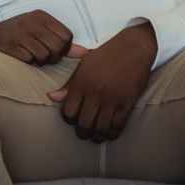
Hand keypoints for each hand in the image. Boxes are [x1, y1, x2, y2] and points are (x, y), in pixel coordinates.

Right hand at [0, 10, 83, 65]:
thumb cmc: (17, 36)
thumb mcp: (39, 32)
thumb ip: (61, 41)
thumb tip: (85, 53)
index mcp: (41, 16)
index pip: (67, 37)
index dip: (62, 49)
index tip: (51, 50)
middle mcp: (32, 21)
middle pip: (58, 48)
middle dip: (51, 57)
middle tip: (39, 55)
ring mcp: (20, 32)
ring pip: (45, 56)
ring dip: (38, 61)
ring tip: (28, 55)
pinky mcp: (11, 44)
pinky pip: (29, 60)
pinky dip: (26, 62)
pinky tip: (19, 56)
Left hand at [47, 22, 157, 141]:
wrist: (132, 47)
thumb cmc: (106, 55)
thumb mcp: (83, 65)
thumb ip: (68, 84)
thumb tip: (51, 97)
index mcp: (80, 83)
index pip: (68, 112)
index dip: (69, 119)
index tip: (72, 119)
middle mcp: (94, 92)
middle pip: (84, 123)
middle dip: (82, 132)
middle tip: (84, 132)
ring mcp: (111, 98)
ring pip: (101, 127)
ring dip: (97, 136)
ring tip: (96, 136)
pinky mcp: (127, 102)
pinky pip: (118, 125)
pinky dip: (113, 133)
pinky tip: (110, 133)